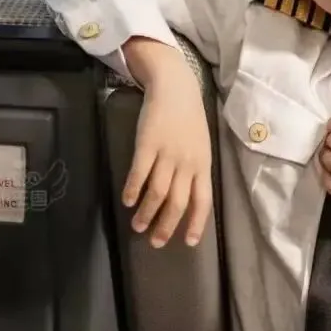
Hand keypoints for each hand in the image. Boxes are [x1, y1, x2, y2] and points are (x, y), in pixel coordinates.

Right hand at [122, 39, 212, 248]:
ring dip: (146, 212)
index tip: (187, 243)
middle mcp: (187, 162)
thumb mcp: (200, 145)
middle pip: (178, 202)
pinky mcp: (147, 144)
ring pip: (157, 192)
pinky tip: (126, 201)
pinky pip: (139, 173)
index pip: (203, 200)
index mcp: (203, 163)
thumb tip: (187, 198)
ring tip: (137, 226)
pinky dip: (132, 190)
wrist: (176, 87)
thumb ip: (194, 169)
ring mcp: (167, 153)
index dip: (195, 223)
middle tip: (155, 242)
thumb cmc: (188, 118)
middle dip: (166, 225)